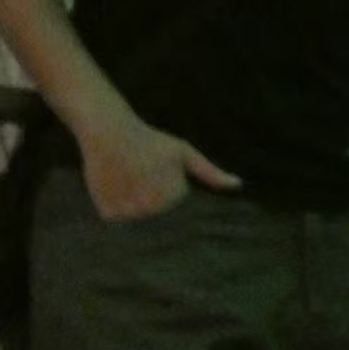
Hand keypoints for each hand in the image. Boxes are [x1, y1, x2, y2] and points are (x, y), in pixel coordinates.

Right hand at [79, 111, 241, 221]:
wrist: (110, 130)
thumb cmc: (150, 141)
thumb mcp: (183, 153)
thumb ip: (211, 173)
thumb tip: (238, 185)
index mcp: (175, 196)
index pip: (174, 207)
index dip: (166, 185)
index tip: (157, 168)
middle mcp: (153, 208)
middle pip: (156, 216)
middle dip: (150, 196)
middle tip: (140, 170)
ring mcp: (130, 212)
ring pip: (135, 219)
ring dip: (132, 202)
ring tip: (126, 175)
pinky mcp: (110, 213)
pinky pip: (117, 218)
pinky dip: (114, 204)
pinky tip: (113, 183)